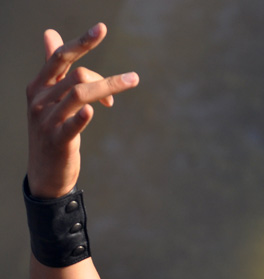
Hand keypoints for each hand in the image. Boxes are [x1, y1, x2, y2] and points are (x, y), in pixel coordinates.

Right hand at [26, 23, 138, 197]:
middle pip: (77, 76)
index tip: (101, 28)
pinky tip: (95, 111)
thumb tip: (50, 33)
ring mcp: (46, 121)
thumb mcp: (48, 98)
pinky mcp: (57, 141)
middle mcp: (39, 100)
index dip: (81, 42)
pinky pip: (71, 125)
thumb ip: (53, 68)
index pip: (60, 57)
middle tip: (132, 79)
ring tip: (131, 83)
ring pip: (80, 94)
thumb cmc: (51, 130)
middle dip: (107, 77)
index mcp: (39, 86)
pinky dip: (82, 117)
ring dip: (109, 88)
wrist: (45, 172)